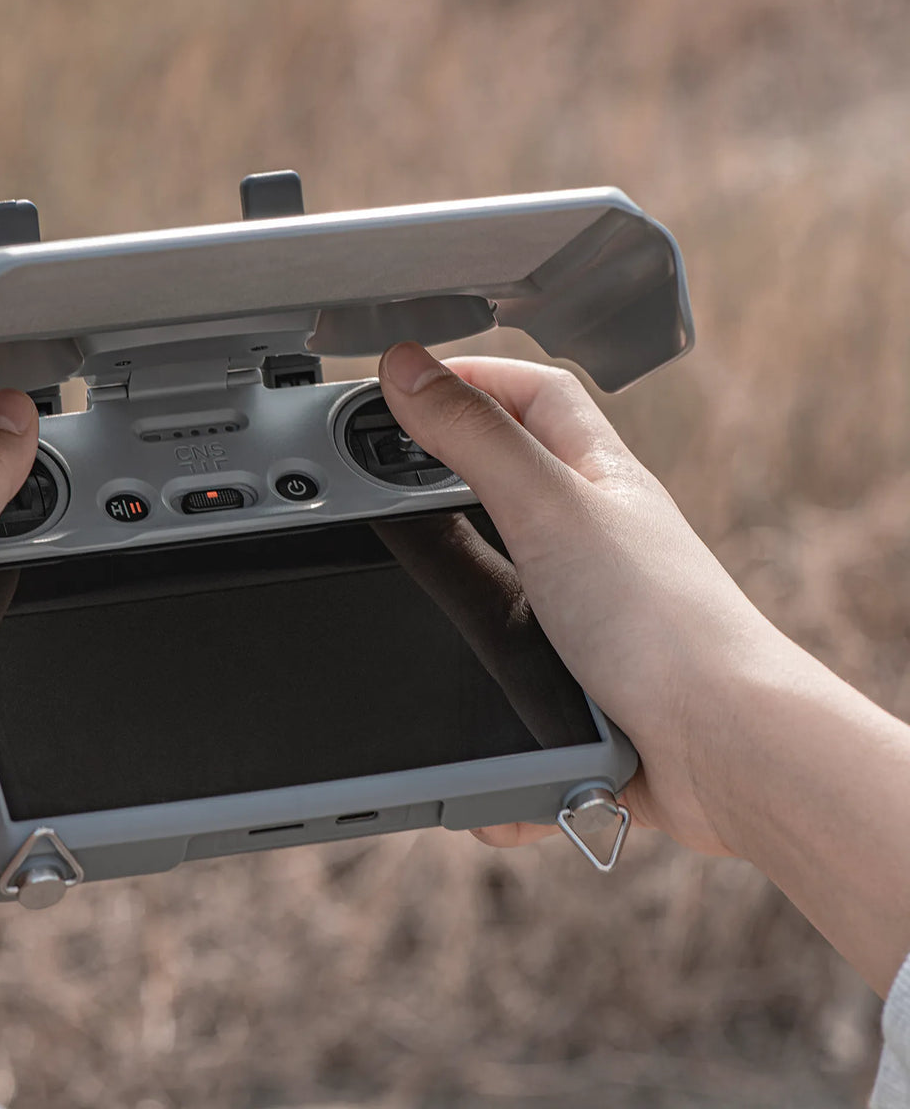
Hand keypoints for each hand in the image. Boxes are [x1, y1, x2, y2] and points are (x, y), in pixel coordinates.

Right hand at [377, 343, 780, 856]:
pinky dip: (479, 618)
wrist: (717, 744)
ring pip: (514, 546)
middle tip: (396, 453)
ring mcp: (590, 593)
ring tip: (410, 535)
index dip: (473, 374)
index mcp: (600, 471)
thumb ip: (475, 439)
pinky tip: (456, 627)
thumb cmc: (660, 624)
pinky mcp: (577, 658)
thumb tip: (407, 369)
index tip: (405, 381)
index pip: (537, 391)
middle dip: (460, 448)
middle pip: (523, 462)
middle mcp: (597, 525)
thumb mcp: (547, 506)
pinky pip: (516, 622)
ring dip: (463, 536)